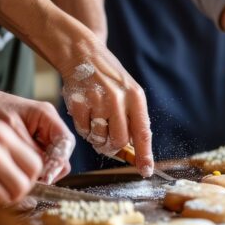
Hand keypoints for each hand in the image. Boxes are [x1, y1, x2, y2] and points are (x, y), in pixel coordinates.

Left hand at [0, 81, 75, 183]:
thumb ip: (30, 149)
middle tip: (31, 181)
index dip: (60, 161)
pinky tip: (14, 171)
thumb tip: (44, 171)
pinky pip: (35, 157)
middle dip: (49, 168)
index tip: (47, 176)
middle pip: (60, 153)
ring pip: (48, 158)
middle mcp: (46, 124)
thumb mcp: (10, 131)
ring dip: (38, 169)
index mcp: (46, 115)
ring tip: (19, 177)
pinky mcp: (27, 140)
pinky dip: (27, 166)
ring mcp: (38, 132)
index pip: (66, 143)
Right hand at [0, 116, 42, 204]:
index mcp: (5, 132)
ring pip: (18, 188)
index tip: (18, 183)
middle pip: (32, 175)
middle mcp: (1, 143)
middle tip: (7, 192)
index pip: (35, 160)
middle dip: (23, 188)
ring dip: (7, 197)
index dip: (29, 177)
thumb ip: (1, 152)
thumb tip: (16, 176)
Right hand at [59, 46, 154, 176]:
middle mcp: (118, 99)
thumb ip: (133, 118)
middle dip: (113, 148)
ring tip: (96, 122)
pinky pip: (83, 130)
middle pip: (119, 141)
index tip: (146, 170)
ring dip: (97, 138)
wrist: (82, 53)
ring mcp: (97, 101)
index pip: (143, 133)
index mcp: (135, 97)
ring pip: (99, 138)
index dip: (145, 155)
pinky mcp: (79, 103)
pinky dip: (84, 129)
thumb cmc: (108, 77)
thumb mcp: (128, 92)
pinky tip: (85, 114)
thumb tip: (134, 150)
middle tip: (108, 145)